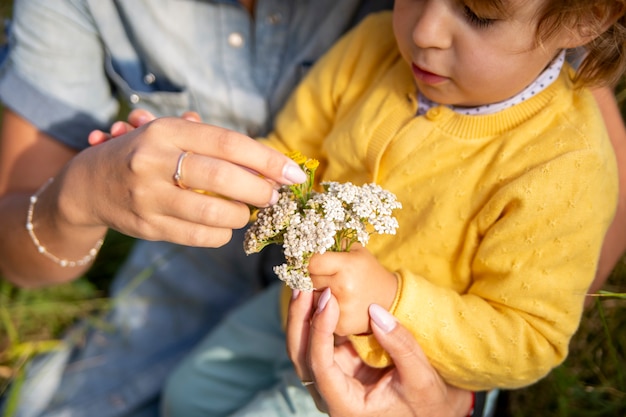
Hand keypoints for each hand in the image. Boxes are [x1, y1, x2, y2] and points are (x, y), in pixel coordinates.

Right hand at [60, 111, 306, 247]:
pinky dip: (222, 232)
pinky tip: (224, 224)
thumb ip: (213, 143)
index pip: (228, 143)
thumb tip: (267, 164)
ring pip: (214, 211)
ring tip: (248, 211)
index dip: (267, 159)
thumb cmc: (145, 155)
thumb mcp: (169, 135)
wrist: (88, 185)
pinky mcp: (147, 226)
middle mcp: (154, 161)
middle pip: (224, 177)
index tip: (292, 173)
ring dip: (242, 215)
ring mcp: (148, 196)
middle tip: (275, 196)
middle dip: (261, 190)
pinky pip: (199, 235)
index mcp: (166, 132)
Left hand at [286, 289, 473, 416]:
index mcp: (346, 405)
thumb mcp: (421, 376)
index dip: (319, 331)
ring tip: (305, 284)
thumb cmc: (426, 402)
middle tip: (305, 286)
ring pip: (303, 348)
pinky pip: (316, 342)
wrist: (429, 412)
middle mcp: (330, 395)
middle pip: (301, 356)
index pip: (320, 367)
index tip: (327, 300)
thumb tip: (375, 311)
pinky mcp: (335, 367)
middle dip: (300, 319)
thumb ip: (401, 346)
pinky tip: (316, 295)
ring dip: (302, 316)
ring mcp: (329, 381)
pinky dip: (314, 318)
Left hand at [308, 244, 396, 335]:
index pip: (312, 263)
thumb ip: (331, 245)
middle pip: (309, 281)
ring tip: (334, 290)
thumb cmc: (367, 270)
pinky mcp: (340, 327)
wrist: (389, 299)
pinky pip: (318, 314)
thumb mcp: (354, 250)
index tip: (315, 262)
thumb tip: (307, 245)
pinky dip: (323, 310)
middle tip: (327, 276)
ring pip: (311, 299)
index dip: (311, 262)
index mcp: (347, 266)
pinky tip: (337, 305)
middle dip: (313, 278)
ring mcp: (341, 310)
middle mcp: (343, 288)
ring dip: (316, 294)